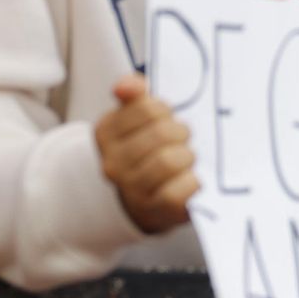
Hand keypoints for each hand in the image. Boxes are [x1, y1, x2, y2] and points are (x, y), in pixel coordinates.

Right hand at [95, 74, 198, 233]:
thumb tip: (125, 87)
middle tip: (182, 139)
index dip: (165, 110)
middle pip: (161, 133)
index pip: (146, 108)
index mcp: (107, 133)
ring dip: (187, 156)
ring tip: (186, 159)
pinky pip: (177, 193)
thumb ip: (134, 94)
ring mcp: (132, 189)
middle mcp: (113, 163)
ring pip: (169, 161)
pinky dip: (192, 183)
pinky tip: (191, 179)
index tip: (167, 118)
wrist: (141, 200)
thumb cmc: (145, 150)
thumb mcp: (135, 118)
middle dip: (180, 132)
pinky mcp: (155, 211)